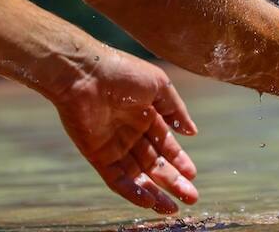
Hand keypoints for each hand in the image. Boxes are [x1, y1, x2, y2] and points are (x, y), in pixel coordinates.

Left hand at [52, 45, 198, 214]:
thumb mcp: (159, 85)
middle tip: (191, 197)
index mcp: (145, 115)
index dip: (178, 159)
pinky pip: (116, 178)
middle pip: (154, 163)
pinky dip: (131, 191)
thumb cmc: (123, 72)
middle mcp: (130, 132)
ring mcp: (114, 145)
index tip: (192, 174)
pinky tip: (148, 201)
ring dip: (155, 192)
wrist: (85, 73)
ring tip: (173, 207)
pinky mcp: (97, 154)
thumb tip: (192, 132)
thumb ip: (175, 109)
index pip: (165, 143)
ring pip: (138, 175)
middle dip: (173, 180)